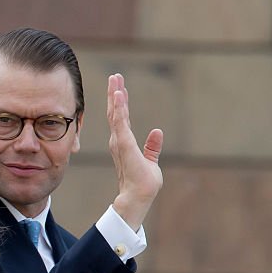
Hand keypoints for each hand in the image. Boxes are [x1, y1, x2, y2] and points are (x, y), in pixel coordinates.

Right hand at [106, 73, 163, 231]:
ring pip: (116, 114)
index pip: (122, 119)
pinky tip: (118, 94)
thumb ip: (152, 147)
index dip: (120, 103)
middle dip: (114, 93)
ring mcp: (120, 141)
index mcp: (124, 144)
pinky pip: (120, 121)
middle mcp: (119, 140)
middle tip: (114, 76)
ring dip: (115, 96)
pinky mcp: (124, 144)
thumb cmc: (142, 184)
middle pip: (115, 112)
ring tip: (115, 79)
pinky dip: (119, 107)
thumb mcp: (151, 161)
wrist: (138, 197)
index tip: (119, 87)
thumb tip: (157, 131)